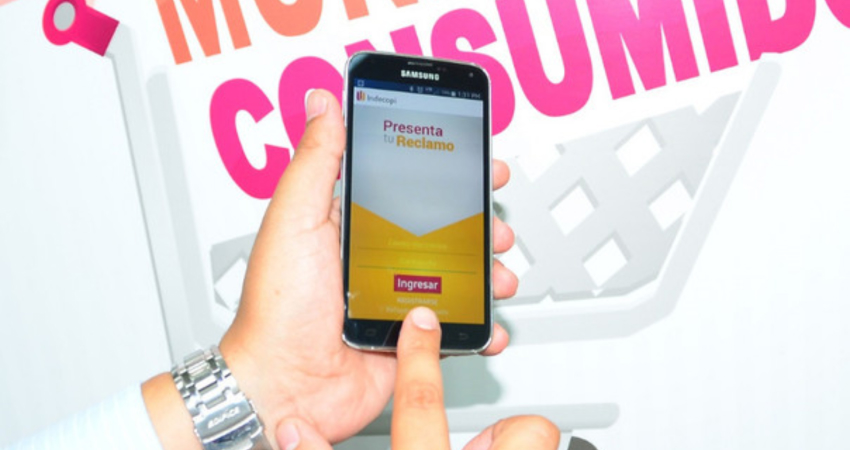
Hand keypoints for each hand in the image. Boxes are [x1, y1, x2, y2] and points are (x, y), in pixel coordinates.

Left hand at [217, 89, 517, 444]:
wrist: (285, 385)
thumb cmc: (279, 306)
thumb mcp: (295, 219)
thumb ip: (317, 161)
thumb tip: (324, 105)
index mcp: (351, 224)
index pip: (407, 184)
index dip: (444, 170)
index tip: (473, 156)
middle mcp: (376, 258)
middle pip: (441, 228)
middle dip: (477, 222)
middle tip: (493, 219)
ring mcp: (396, 298)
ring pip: (457, 276)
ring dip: (487, 271)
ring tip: (497, 272)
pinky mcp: (409, 338)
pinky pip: (456, 327)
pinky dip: (480, 326)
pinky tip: (488, 322)